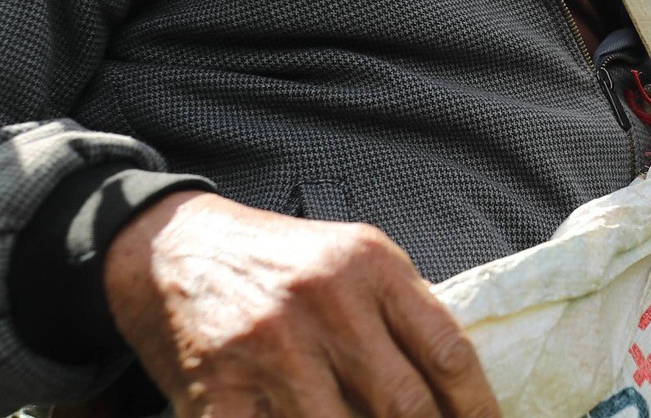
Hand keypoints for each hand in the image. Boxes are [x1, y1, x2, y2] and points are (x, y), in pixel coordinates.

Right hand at [105, 191, 498, 417]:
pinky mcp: (220, 389)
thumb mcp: (352, 260)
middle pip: (404, 404)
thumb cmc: (281, 264)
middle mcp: (327, 302)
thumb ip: (402, 312)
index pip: (447, 352)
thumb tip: (456, 388)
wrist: (173, 249)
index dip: (477, 409)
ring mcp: (272, 348)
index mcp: (371, 265)